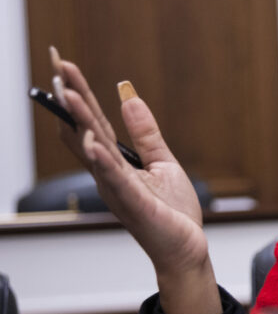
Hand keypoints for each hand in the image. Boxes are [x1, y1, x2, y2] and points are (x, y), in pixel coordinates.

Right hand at [52, 47, 220, 313]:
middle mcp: (109, 174)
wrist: (185, 248)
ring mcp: (118, 189)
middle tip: (57, 67)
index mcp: (115, 163)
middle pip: (86, 129)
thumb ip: (146, 134)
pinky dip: (103, 161)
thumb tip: (130, 97)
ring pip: (94, 150)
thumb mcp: (163, 164)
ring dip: (81, 121)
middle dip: (72, 99)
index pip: (93, 122)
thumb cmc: (173, 213)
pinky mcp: (134, 204)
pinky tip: (93, 143)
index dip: (80, 94)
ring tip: (67, 94)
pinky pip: (115, 179)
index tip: (64, 65)